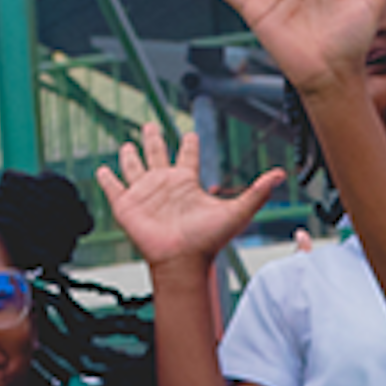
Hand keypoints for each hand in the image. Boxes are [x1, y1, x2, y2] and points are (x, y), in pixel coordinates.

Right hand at [96, 123, 282, 265]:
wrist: (182, 261)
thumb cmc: (207, 241)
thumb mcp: (237, 211)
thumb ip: (257, 192)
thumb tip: (282, 174)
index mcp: (187, 183)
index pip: (187, 156)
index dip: (189, 143)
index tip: (190, 133)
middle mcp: (165, 184)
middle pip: (157, 154)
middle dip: (153, 138)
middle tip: (150, 124)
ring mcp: (144, 194)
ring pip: (133, 167)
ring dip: (130, 155)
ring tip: (127, 144)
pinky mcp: (126, 206)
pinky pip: (113, 188)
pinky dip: (107, 178)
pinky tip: (102, 169)